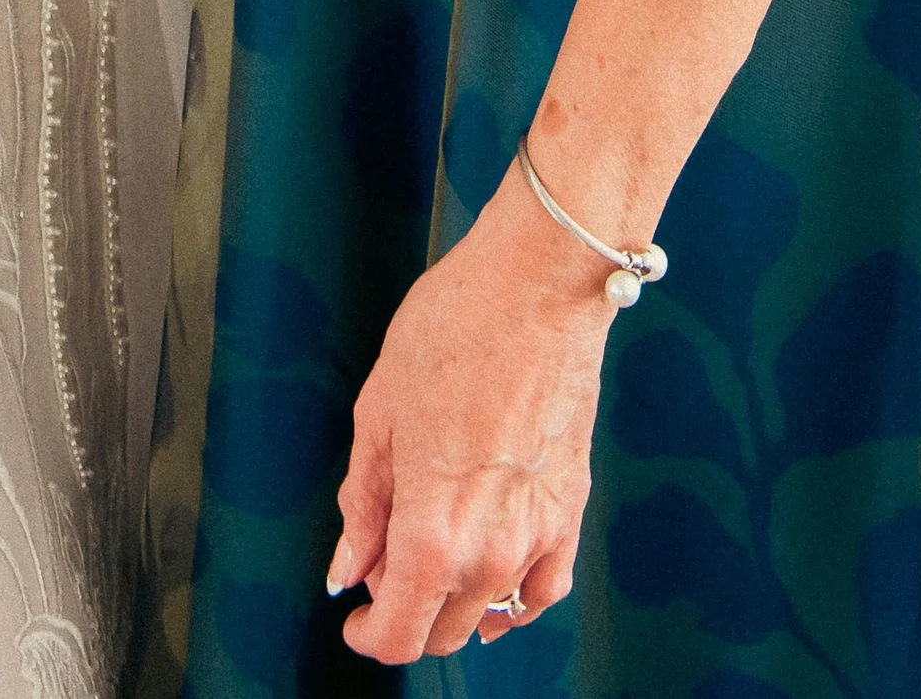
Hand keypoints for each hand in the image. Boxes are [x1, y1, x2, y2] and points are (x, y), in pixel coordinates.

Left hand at [327, 184, 608, 664]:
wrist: (538, 285)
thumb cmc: (456, 329)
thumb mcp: (379, 411)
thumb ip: (364, 504)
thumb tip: (349, 564)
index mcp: (432, 530)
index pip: (399, 634)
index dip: (368, 636)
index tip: (353, 617)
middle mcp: (490, 550)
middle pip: (442, 632)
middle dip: (402, 611)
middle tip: (379, 564)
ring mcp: (537, 535)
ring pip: (488, 615)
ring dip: (451, 604)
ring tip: (426, 554)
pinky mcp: (571, 511)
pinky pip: (543, 590)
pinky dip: (514, 602)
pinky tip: (494, 589)